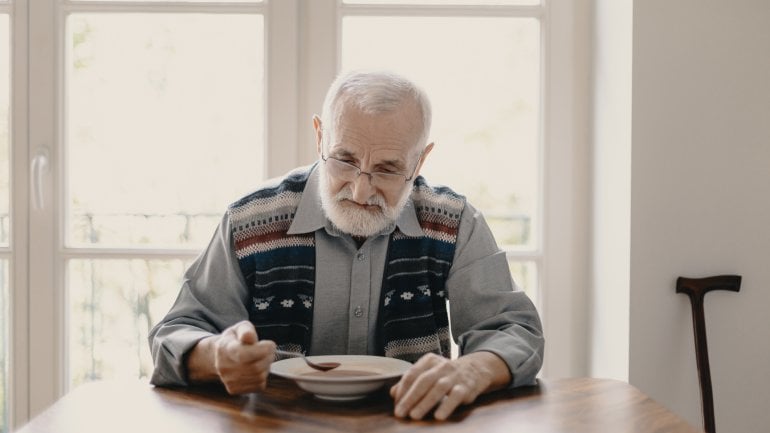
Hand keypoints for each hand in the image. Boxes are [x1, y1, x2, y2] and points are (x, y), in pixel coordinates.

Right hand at [212, 320, 275, 393]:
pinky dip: (263, 377)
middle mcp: (224, 366)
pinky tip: (258, 369)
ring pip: (259, 377)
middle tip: (269, 350)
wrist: (220, 356)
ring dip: (267, 366)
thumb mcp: (240, 328)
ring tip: (263, 358)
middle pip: (255, 367)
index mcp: (224, 348)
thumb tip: (249, 336)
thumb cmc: (235, 340)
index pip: (244, 354)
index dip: (263, 350)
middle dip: (268, 357)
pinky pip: (258, 386)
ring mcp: (228, 380)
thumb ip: (246, 331)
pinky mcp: (234, 389)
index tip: (270, 344)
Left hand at [389, 352, 509, 420]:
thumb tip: (393, 393)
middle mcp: (441, 366)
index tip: (396, 405)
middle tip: (400, 413)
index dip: (402, 390)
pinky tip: (438, 416)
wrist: (476, 368)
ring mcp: (455, 376)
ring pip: (438, 388)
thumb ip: (411, 382)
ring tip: (414, 416)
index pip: (412, 374)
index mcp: (429, 361)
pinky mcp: (466, 387)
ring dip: (425, 403)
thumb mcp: (429, 372)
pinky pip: (456, 396)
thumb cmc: (446, 374)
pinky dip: (447, 406)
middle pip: (423, 381)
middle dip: (410, 398)